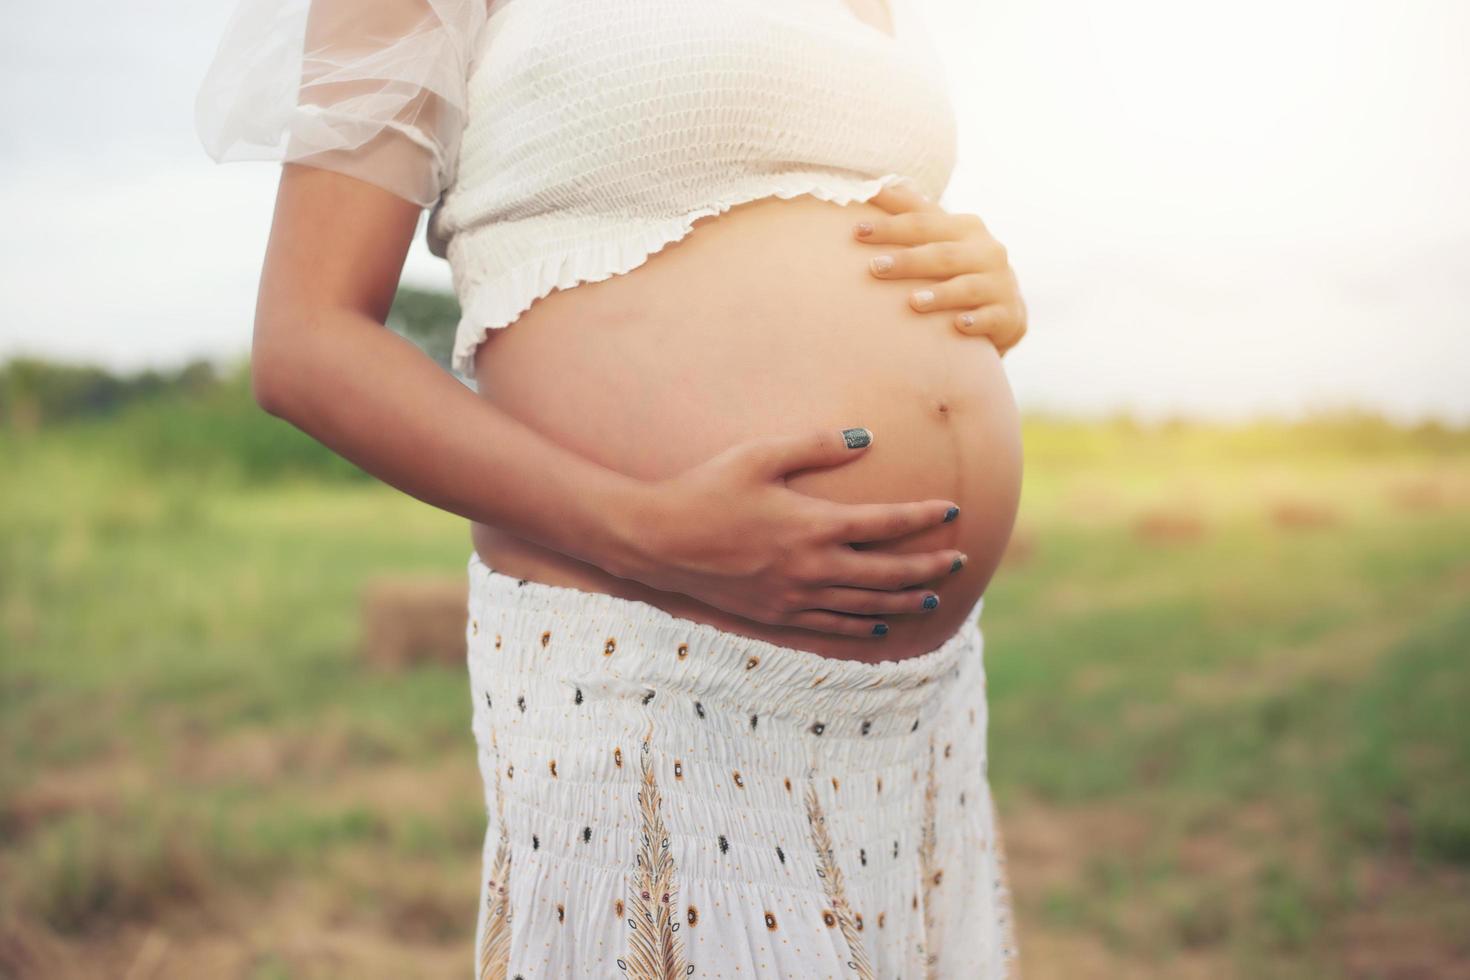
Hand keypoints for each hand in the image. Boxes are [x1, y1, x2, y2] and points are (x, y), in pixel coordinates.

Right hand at [616, 426, 967, 637]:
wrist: (660, 541)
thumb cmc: (708, 489)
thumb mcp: (761, 455)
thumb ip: (817, 446)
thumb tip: (866, 439)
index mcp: (814, 525)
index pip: (885, 523)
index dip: (923, 517)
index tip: (952, 509)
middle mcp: (813, 567)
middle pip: (888, 573)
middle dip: (930, 566)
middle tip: (961, 560)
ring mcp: (796, 597)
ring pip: (867, 605)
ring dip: (906, 600)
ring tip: (936, 596)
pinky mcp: (777, 615)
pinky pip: (833, 625)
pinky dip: (864, 625)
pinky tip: (884, 624)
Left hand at [852, 179, 1028, 354]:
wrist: (1004, 308)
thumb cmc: (961, 267)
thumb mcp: (942, 237)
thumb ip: (913, 212)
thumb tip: (872, 186)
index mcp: (965, 228)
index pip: (923, 222)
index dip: (891, 226)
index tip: (857, 231)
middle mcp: (985, 251)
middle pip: (942, 253)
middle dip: (908, 260)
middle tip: (874, 268)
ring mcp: (999, 283)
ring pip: (967, 286)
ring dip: (940, 294)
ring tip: (913, 302)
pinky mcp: (1007, 314)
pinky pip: (991, 318)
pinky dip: (975, 321)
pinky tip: (958, 325)